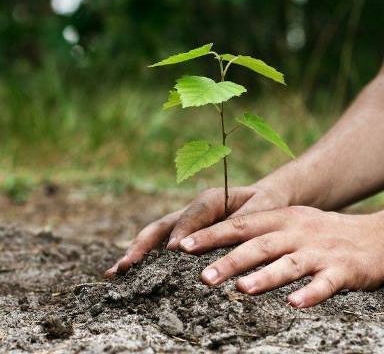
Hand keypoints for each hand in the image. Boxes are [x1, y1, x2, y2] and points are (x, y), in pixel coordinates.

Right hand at [105, 184, 290, 277]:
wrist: (263, 200)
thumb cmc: (264, 204)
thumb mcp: (263, 207)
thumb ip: (245, 220)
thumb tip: (226, 238)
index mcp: (211, 199)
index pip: (193, 214)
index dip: (182, 231)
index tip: (173, 251)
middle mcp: (193, 211)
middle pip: (163, 225)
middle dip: (144, 245)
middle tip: (127, 265)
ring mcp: (186, 223)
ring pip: (157, 236)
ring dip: (137, 252)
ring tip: (116, 273)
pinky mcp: (185, 235)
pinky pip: (162, 245)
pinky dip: (146, 258)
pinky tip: (130, 274)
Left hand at [178, 206, 383, 306]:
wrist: (372, 234)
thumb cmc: (320, 231)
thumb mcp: (290, 222)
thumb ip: (260, 231)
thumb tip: (221, 246)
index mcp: (281, 219)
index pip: (240, 224)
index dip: (212, 235)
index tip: (183, 247)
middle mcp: (297, 232)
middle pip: (259, 245)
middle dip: (230, 260)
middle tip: (203, 277)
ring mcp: (319, 250)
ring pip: (288, 264)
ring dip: (265, 276)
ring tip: (242, 289)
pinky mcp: (343, 270)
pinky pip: (325, 283)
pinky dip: (310, 293)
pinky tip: (294, 304)